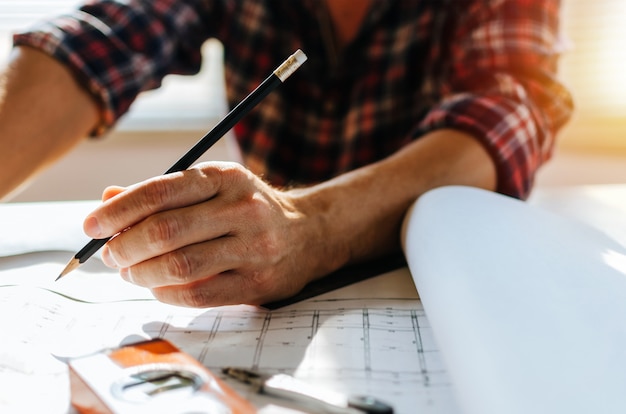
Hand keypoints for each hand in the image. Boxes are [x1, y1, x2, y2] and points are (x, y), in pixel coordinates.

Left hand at [84, 162, 321, 306]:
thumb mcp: (211, 188)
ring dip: (141, 273)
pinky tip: (157, 287)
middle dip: (124, 246)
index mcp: (224, 178)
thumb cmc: (246, 210)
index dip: (119, 210)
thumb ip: (162, 194)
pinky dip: (165, 294)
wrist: (307, 235)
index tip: (91, 225)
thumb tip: (107, 200)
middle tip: (110, 254)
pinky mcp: (258, 281)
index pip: (161, 190)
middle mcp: (242, 208)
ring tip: (130, 271)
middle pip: (165, 231)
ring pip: (179, 265)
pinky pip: (198, 294)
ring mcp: (253, 246)